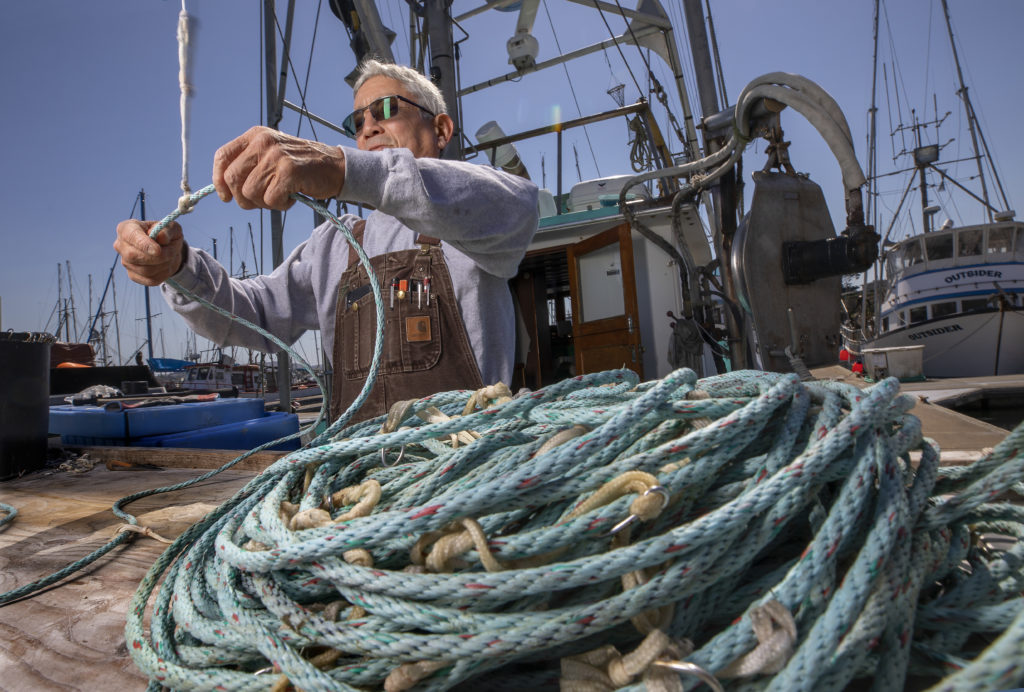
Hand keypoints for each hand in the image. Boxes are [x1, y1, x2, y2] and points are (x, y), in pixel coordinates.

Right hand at [114, 219, 184, 285]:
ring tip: (170, 256)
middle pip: (133, 256)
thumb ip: (168, 230)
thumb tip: (161, 237)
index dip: (144, 244)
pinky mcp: (133, 275)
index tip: (158, 250)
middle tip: (172, 252)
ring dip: (164, 265)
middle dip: (157, 257)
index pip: (130, 236)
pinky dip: (163, 274)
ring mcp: (125, 261)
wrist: (167, 248)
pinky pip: (150, 280)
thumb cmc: (166, 234)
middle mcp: (121, 245)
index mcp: (126, 228)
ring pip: (144, 270)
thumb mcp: (172, 228)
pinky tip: (166, 265)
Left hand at [212, 126, 346, 209]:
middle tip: (260, 201)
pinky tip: (291, 197)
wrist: (336, 166)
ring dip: (264, 202)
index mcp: (256, 136)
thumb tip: (225, 187)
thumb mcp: (272, 154)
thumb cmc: (303, 165)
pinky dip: (280, 205)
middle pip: (232, 179)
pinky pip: (270, 200)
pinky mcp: (289, 172)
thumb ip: (250, 164)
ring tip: (281, 195)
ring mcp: (276, 156)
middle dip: (243, 198)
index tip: (225, 196)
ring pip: (250, 192)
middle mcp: (263, 142)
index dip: (218, 180)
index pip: (223, 156)